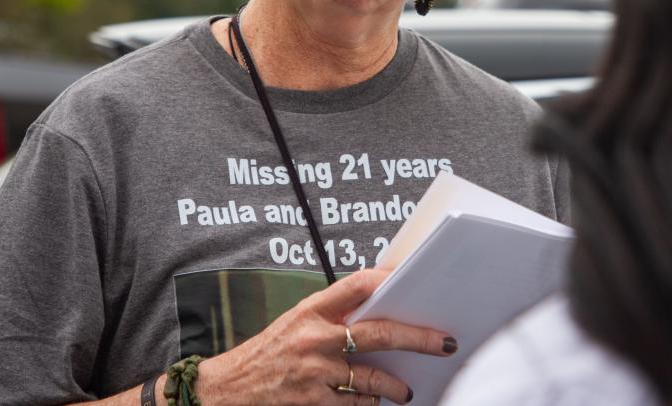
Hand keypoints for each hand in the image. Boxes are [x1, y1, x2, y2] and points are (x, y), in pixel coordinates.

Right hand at [195, 269, 456, 404]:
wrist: (226, 389)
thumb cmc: (267, 354)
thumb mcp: (295, 323)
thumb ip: (332, 316)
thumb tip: (378, 310)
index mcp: (311, 309)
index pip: (358, 283)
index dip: (390, 278)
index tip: (414, 278)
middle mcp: (315, 337)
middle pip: (379, 332)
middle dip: (418, 337)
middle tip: (445, 342)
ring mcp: (315, 370)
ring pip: (372, 375)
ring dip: (395, 384)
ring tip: (406, 390)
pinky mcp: (312, 401)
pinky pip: (355, 402)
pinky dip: (369, 402)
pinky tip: (376, 402)